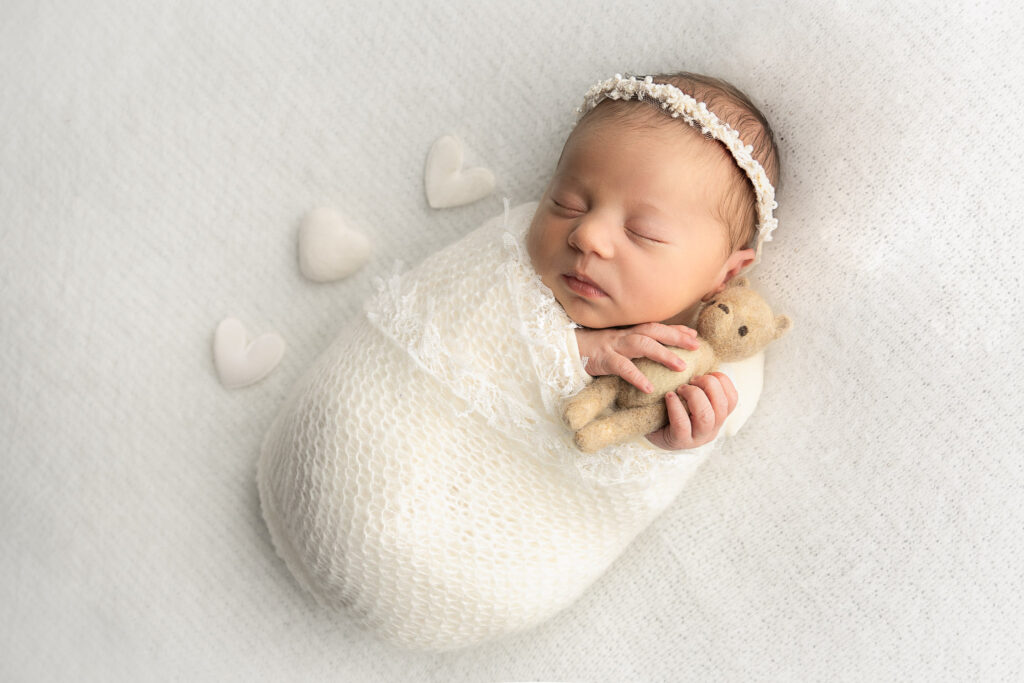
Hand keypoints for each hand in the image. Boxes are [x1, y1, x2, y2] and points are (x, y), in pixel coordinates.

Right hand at [575, 323, 698, 392]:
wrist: (566, 349)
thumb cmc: (594, 349)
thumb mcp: (617, 345)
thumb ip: (635, 346)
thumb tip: (657, 353)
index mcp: (628, 332)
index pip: (656, 327)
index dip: (676, 330)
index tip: (695, 335)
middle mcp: (624, 335)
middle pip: (653, 331)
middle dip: (676, 337)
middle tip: (696, 346)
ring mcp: (614, 346)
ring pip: (642, 345)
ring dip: (663, 354)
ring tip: (681, 366)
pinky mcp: (603, 360)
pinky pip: (622, 368)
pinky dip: (636, 376)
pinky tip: (648, 387)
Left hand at [646, 372, 737, 449]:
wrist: (652, 432)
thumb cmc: (672, 409)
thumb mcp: (689, 396)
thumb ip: (699, 383)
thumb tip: (699, 352)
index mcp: (718, 416)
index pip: (732, 398)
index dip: (723, 381)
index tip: (707, 373)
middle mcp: (712, 429)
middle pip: (722, 405)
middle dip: (708, 385)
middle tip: (691, 379)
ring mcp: (696, 438)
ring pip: (706, 416)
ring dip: (694, 396)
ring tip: (680, 389)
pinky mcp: (679, 441)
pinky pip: (682, 424)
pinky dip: (676, 406)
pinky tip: (669, 396)